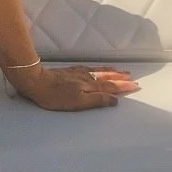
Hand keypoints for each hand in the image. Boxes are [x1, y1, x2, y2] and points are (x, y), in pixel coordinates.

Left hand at [7, 61, 139, 110]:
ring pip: (99, 71)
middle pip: (107, 77)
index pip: (111, 87)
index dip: (123, 87)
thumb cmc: (56, 96)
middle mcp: (87, 78)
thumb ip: (97, 101)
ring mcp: (78, 73)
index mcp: (90, 87)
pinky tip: (97, 69)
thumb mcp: (78, 103)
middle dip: (120, 78)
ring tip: (120, 71)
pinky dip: (98, 68)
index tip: (135, 85)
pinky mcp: (70, 71)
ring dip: (111, 72)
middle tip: (132, 77)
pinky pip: (89, 68)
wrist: (37, 82)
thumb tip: (115, 100)